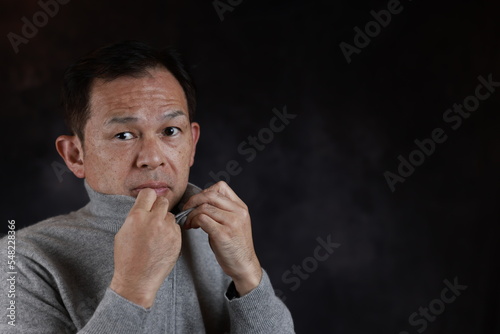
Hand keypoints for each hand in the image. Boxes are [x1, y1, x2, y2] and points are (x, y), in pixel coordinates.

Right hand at [110, 188, 180, 307]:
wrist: (137, 280)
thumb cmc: (127, 258)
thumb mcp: (123, 232)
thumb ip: (136, 216)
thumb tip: (144, 205)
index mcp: (137, 216)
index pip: (148, 193)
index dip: (148, 197)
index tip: (148, 202)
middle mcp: (153, 220)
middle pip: (163, 201)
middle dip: (159, 207)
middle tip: (154, 218)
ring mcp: (167, 230)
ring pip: (170, 215)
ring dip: (165, 221)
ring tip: (156, 236)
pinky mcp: (177, 239)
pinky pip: (175, 228)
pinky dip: (170, 232)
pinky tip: (162, 243)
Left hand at [183, 181, 261, 295]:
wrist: (244, 266)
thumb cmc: (234, 246)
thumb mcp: (233, 223)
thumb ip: (221, 211)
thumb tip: (199, 202)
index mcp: (241, 207)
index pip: (221, 187)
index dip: (205, 192)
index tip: (198, 203)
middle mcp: (238, 212)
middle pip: (210, 195)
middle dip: (193, 201)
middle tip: (186, 210)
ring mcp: (232, 223)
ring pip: (204, 207)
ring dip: (191, 214)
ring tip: (189, 223)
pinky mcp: (223, 234)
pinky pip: (202, 219)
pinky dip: (193, 221)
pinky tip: (192, 228)